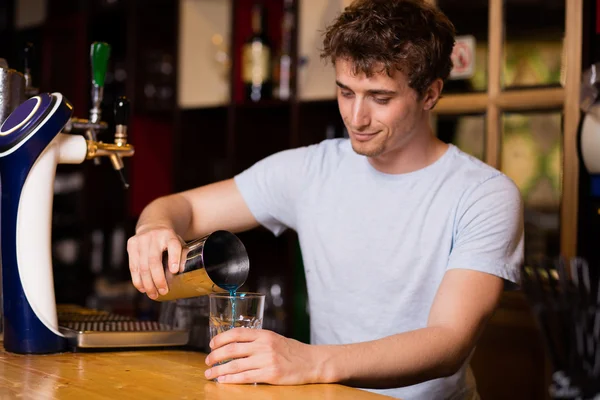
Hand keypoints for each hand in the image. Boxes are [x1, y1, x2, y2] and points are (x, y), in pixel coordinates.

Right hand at [126, 226, 185, 298]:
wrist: (153, 224)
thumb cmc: (168, 239)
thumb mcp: (179, 243)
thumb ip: (182, 255)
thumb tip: (182, 271)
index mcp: (169, 235)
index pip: (173, 245)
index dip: (174, 258)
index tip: (174, 271)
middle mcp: (154, 236)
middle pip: (154, 261)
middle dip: (158, 279)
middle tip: (163, 292)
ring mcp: (141, 240)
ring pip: (142, 266)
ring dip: (147, 283)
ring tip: (153, 294)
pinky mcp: (131, 245)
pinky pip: (133, 266)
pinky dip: (137, 280)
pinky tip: (142, 288)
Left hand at [204, 328, 320, 384]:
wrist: (313, 362)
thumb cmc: (293, 351)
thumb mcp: (275, 339)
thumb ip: (258, 341)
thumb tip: (236, 346)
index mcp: (264, 334)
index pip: (236, 333)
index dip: (220, 339)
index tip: (211, 344)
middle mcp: (264, 345)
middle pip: (232, 349)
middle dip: (215, 356)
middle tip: (208, 361)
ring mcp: (267, 360)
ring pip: (235, 365)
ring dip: (219, 370)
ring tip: (209, 374)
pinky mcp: (270, 374)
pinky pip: (245, 377)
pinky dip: (231, 379)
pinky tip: (223, 380)